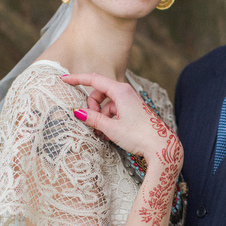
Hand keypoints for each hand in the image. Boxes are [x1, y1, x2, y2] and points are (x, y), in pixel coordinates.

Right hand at [62, 72, 181, 166]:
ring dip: (100, 116)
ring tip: (100, 133)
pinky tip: (108, 134)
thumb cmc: (138, 136)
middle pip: (99, 92)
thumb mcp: (111, 128)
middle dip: (91, 106)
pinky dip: (108, 119)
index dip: (77, 79)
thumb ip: (93, 118)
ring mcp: (130, 101)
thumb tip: (77, 112)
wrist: (161, 146)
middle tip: (91, 122)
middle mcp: (126, 92)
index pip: (93, 79)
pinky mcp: (133, 110)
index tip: (63, 79)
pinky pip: (115, 110)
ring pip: (106, 103)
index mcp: (120, 91)